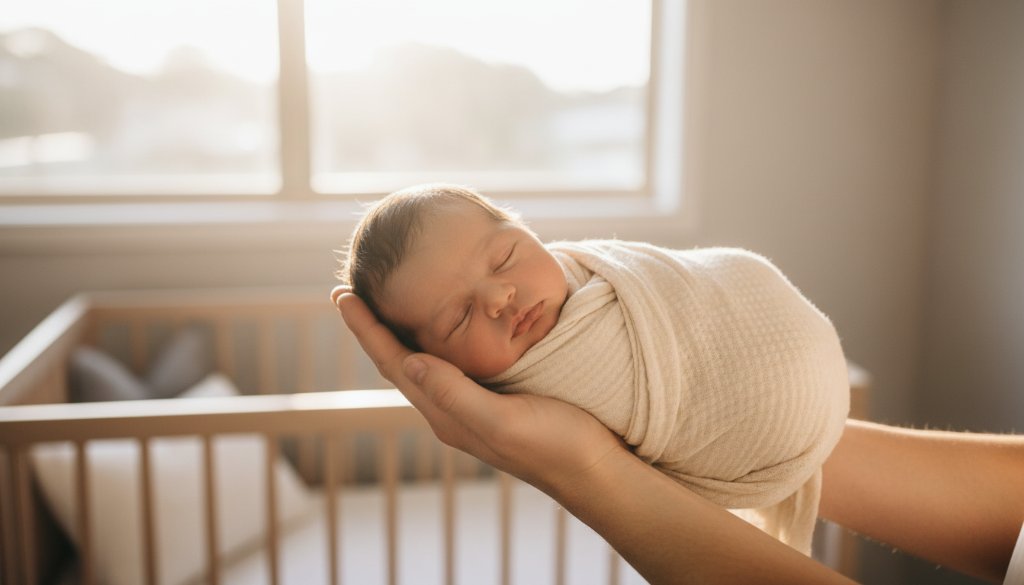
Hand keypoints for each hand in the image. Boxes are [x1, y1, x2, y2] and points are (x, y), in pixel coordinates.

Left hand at [330, 286, 623, 494]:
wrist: (592, 470)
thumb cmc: (554, 445)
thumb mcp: (503, 421)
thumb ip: (457, 394)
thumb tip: (410, 362)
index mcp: (447, 414)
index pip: (395, 364)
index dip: (366, 330)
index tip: (341, 294)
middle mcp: (451, 410)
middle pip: (400, 361)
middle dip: (373, 328)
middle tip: (350, 291)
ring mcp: (472, 405)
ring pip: (422, 362)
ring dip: (399, 332)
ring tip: (382, 304)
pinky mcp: (494, 399)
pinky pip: (450, 363)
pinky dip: (434, 339)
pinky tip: (443, 327)